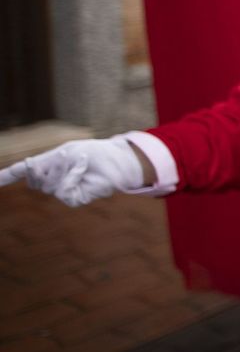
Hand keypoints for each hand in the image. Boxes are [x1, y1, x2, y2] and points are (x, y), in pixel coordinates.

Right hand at [0, 139, 145, 206]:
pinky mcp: (74, 199)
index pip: (19, 174)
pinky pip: (64, 191)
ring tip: (80, 160)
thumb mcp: (63, 152)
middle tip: (59, 155)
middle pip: (34, 180)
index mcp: (46, 167)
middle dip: (44, 167)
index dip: (4, 178)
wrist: (116, 159)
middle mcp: (51, 181)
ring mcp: (62, 191)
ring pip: (49, 186)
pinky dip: (72, 176)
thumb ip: (42, 164)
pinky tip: (83, 168)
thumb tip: (23, 168)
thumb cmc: (92, 153)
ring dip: (63, 169)